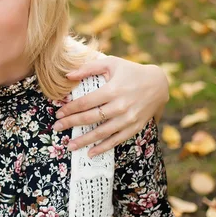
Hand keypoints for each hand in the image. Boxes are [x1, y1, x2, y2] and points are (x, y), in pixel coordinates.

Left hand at [54, 56, 168, 156]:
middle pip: (91, 118)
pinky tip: (90, 153)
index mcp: (112, 90)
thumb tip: (67, 76)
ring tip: (69, 145)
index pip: (86, 102)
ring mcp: (128, 118)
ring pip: (102, 132)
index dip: (70, 109)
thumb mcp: (111, 63)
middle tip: (56, 128)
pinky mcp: (135, 127)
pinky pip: (117, 140)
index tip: (58, 113)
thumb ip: (88, 68)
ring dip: (85, 140)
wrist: (159, 84)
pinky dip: (103, 147)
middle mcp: (120, 106)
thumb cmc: (130, 71)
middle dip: (71, 124)